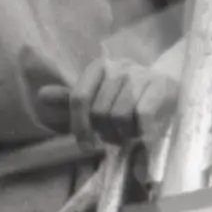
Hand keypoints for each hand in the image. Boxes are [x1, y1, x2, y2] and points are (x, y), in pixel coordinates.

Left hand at [57, 55, 181, 144]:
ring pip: (119, 115)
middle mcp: (120, 66)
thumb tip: (42, 95)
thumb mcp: (98, 98)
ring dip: (124, 134)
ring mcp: (142, 75)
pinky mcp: (162, 86)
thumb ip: (71, 99)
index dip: (80, 126)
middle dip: (106, 132)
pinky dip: (141, 131)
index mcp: (99, 67)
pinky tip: (144, 134)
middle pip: (99, 111)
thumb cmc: (129, 97)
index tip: (87, 146)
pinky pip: (142, 115)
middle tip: (116, 137)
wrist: (170, 89)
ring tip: (130, 135)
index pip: (79, 98)